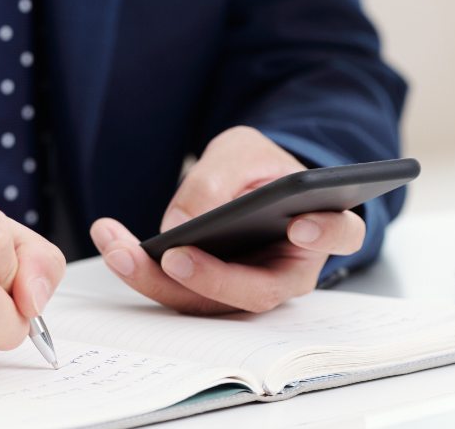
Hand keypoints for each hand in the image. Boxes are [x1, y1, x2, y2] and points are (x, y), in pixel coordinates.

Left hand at [89, 126, 364, 314]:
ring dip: (158, 279)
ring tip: (118, 245)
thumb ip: (219, 178)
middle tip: (173, 256)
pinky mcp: (213, 294)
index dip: (325, 233)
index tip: (299, 226)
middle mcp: (291, 270)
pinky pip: (181, 293)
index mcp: (321, 226)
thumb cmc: (258, 166)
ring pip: (211, 302)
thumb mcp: (239, 151)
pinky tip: (114, 243)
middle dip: (212, 278)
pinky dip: (144, 272)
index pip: (340, 234)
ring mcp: (251, 289)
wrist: (246, 183)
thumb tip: (181, 226)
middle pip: (259, 290)